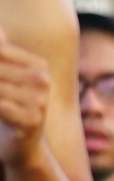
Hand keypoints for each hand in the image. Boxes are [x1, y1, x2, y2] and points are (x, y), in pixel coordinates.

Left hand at [0, 26, 52, 166]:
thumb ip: (3, 56)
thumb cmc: (8, 112)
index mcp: (38, 67)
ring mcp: (40, 101)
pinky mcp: (32, 121)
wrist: (22, 149)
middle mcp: (43, 81)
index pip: (2, 51)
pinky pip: (2, 107)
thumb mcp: (4, 82)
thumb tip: (0, 31)